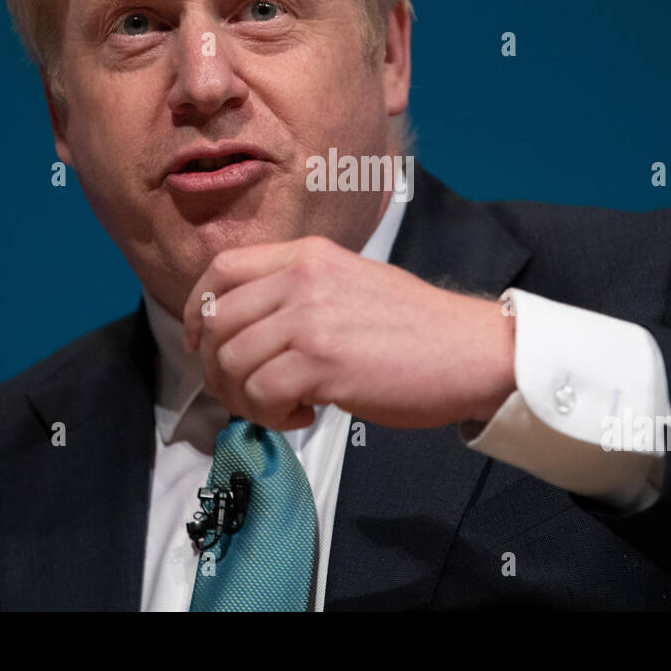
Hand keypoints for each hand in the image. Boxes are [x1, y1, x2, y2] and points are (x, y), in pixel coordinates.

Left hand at [182, 235, 515, 430]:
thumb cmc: (418, 329)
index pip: (222, 271)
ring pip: (232, 361)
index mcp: (308, 255)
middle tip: (248, 394)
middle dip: (219, 369)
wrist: (472, 350)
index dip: (198, 310)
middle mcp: (303, 277)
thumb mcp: (350, 283)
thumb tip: (246, 329)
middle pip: (218, 322)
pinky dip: (272, 415)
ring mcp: (311, 318)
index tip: (202, 343)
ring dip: (246, 398)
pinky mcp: (323, 362)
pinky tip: (305, 415)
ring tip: (283, 408)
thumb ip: (299, 293)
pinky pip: (261, 393)